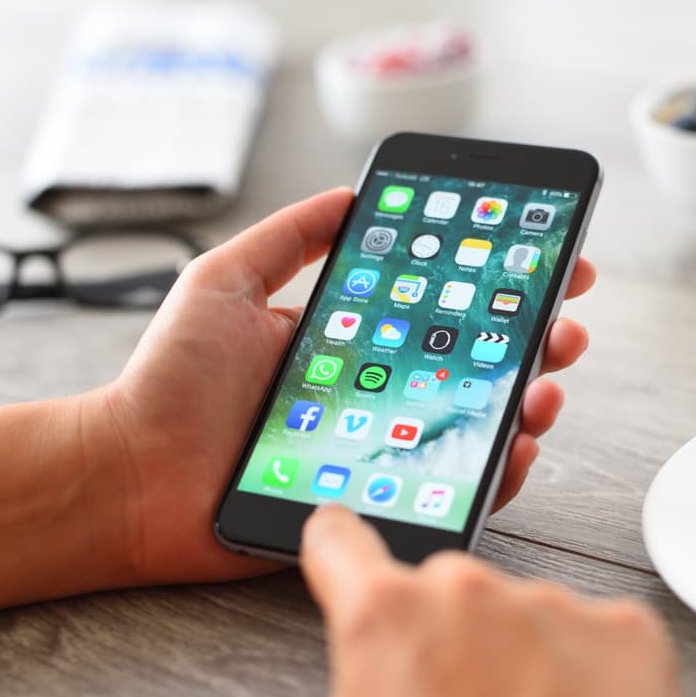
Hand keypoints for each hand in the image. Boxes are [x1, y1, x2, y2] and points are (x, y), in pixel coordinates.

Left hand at [92, 188, 595, 584]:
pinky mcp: (380, 501)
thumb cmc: (168, 381)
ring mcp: (385, 447)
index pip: (444, 308)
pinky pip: (454, 487)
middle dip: (537, 339)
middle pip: (478, 365)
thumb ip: (286, 238)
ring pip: (480, 425)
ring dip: (531, 399)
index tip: (552, 257)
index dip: (501, 285)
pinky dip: (499, 467)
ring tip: (548, 380)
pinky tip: (518, 442)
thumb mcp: (222, 282)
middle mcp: (379, 392)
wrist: (129, 476)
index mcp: (353, 341)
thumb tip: (350, 194)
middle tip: (566, 322)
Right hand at [299, 504, 695, 696]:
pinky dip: (590, 682)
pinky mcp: (629, 635)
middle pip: (446, 595)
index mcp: (387, 623)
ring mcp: (556, 608)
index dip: (335, 545)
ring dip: (522, 667)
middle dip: (449, 644)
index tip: (338, 536)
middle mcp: (470, 594)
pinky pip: (596, 641)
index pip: (340, 544)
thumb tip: (375, 688)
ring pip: (524, 621)